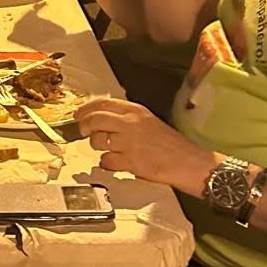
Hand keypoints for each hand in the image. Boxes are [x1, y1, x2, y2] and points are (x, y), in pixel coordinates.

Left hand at [76, 97, 211, 191]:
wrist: (188, 162)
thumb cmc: (172, 145)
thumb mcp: (150, 121)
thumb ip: (128, 119)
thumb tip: (105, 119)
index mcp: (136, 111)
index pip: (103, 103)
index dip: (86, 108)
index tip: (79, 113)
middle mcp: (130, 124)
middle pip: (96, 119)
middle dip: (84, 125)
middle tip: (82, 130)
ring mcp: (129, 142)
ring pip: (98, 141)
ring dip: (98, 146)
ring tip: (107, 149)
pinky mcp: (129, 161)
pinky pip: (106, 161)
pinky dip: (107, 163)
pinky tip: (115, 163)